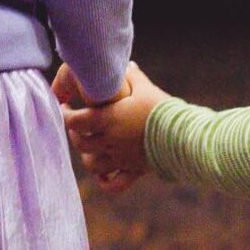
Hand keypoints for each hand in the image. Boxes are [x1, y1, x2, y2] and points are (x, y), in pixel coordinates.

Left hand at [65, 63, 166, 195]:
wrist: (183, 134)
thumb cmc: (162, 108)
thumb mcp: (146, 88)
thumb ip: (132, 76)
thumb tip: (126, 64)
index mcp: (109, 119)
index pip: (76, 120)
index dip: (66, 114)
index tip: (65, 108)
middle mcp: (111, 141)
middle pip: (80, 142)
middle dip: (74, 134)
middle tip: (76, 127)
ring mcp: (121, 159)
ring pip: (92, 164)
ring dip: (86, 156)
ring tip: (88, 148)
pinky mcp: (134, 171)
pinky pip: (113, 185)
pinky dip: (104, 181)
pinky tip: (103, 175)